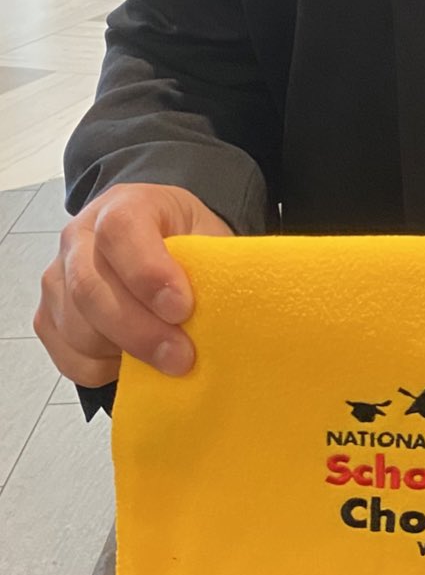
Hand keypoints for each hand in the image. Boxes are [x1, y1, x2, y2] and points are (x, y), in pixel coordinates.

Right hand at [34, 185, 232, 392]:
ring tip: (167, 358)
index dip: (148, 273)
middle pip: (89, 288)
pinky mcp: (49, 316)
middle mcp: (79, 236)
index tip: (182, 309)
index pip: (120, 230)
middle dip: (139, 331)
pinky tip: (134, 359)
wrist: (159, 240)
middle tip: (181, 358)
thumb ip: (211, 265)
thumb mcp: (209, 237)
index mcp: (124, 205)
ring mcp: (57, 277)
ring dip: (124, 353)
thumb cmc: (186, 240)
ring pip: (77, 327)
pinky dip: (104, 369)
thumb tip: (224, 314)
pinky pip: (69, 357)